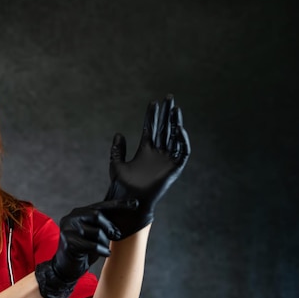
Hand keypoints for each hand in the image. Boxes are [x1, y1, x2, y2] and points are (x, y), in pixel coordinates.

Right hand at [35, 201, 125, 297]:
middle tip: (117, 235)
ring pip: (96, 231)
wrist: (65, 268)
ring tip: (103, 248)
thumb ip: (103, 225)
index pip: (100, 206)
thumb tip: (124, 221)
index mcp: (78, 212)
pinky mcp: (69, 242)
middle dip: (110, 226)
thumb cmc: (83, 250)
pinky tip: (105, 253)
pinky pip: (93, 245)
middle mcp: (71, 217)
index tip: (135, 204)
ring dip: (104, 242)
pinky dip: (102, 250)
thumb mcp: (95, 234)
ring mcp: (68, 228)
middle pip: (97, 215)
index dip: (118, 204)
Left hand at [101, 94, 190, 236]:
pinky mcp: (175, 168)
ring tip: (175, 109)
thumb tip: (119, 133)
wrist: (130, 200)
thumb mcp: (116, 164)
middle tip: (169, 98)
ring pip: (174, 136)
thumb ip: (117, 150)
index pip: (151, 128)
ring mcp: (166, 159)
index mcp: (145, 150)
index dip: (152, 115)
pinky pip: (182, 151)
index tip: (153, 102)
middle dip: (167, 113)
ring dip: (175, 123)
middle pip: (164, 128)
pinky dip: (182, 140)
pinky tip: (179, 129)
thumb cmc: (123, 185)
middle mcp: (157, 153)